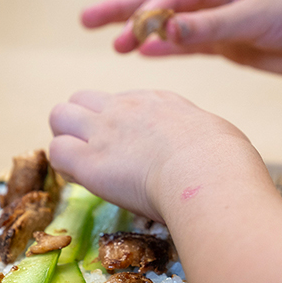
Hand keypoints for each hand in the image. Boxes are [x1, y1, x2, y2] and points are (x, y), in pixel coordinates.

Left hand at [49, 89, 254, 221]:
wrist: (208, 173)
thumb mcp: (213, 134)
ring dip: (65, 140)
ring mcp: (103, 131)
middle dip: (79, 125)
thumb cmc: (224, 161)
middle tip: (94, 157)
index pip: (119, 103)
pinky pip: (57, 152)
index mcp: (157, 102)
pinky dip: (64, 167)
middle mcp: (124, 108)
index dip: (115, 126)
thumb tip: (200, 153)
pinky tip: (84, 183)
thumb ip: (197, 139)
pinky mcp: (88, 161)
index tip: (128, 151)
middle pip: (80, 99)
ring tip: (83, 169)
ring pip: (59, 116)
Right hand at [81, 0, 281, 76]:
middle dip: (123, 11)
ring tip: (112, 45)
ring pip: (168, 26)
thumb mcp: (256, 18)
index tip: (121, 32)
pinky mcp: (226, 43)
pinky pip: (187, 45)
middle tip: (87, 19)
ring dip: (140, 34)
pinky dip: (165, 51)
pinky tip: (144, 56)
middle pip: (158, 1)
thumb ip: (209, 27)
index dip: (141, 12)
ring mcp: (218, 20)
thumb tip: (164, 30)